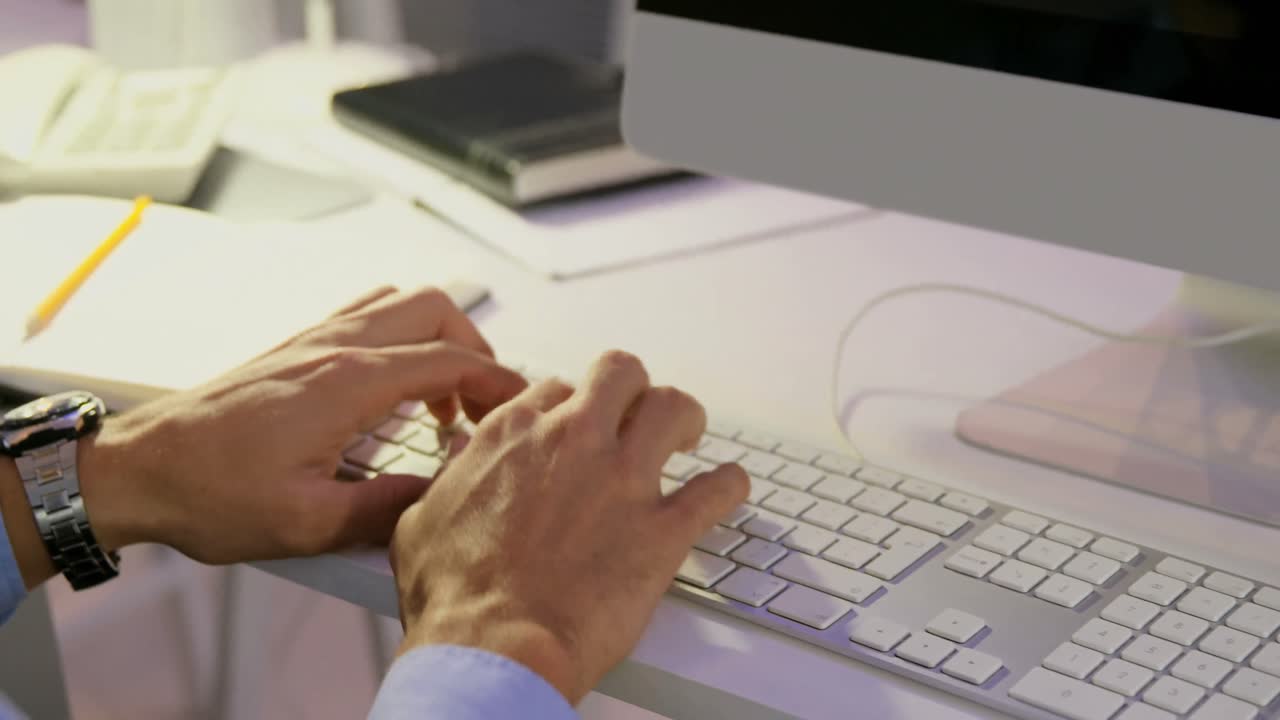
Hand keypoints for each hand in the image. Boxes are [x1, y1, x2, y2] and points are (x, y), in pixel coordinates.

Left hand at [74, 286, 526, 565]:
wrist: (138, 469)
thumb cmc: (209, 492)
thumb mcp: (307, 523)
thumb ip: (385, 510)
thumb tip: (439, 498)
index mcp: (347, 383)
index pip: (450, 360)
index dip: (499, 381)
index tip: (521, 407)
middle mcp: (334, 347)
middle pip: (434, 309)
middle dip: (475, 347)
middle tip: (481, 402)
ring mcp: (312, 340)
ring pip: (399, 303)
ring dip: (436, 338)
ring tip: (442, 396)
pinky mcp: (294, 348)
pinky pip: (365, 314)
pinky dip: (400, 337)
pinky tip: (392, 387)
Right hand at [389, 351, 749, 703]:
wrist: (492, 649)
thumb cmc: (455, 598)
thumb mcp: (422, 521)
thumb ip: (450, 482)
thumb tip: (456, 467)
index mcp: (513, 435)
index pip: (555, 389)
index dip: (570, 407)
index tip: (576, 428)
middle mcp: (572, 442)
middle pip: (620, 373)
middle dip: (632, 389)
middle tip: (637, 416)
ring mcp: (622, 480)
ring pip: (674, 407)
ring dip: (685, 418)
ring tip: (687, 436)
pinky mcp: (662, 528)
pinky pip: (717, 489)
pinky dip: (729, 485)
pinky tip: (730, 488)